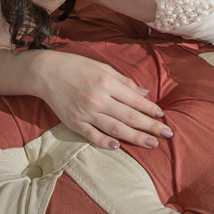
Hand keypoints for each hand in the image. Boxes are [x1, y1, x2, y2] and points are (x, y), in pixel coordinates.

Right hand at [36, 50, 173, 149]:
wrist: (46, 72)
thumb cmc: (77, 66)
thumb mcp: (103, 67)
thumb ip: (124, 81)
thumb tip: (144, 93)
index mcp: (107, 83)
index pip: (135, 100)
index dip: (151, 109)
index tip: (163, 117)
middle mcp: (98, 99)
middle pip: (130, 117)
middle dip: (151, 127)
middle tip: (167, 135)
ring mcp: (86, 113)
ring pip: (116, 129)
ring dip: (135, 137)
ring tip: (152, 144)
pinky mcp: (74, 123)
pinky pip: (93, 136)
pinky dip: (106, 142)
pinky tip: (119, 147)